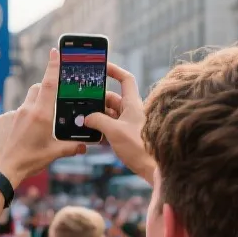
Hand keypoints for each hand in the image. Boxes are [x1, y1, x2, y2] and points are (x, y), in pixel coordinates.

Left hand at [0, 49, 85, 187]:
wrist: (0, 169)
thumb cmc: (28, 161)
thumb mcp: (53, 154)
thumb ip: (70, 147)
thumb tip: (84, 145)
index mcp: (41, 114)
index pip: (49, 83)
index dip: (53, 66)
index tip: (55, 51)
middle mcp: (26, 110)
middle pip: (37, 90)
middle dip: (45, 91)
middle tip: (51, 105)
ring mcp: (12, 114)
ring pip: (26, 104)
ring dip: (33, 110)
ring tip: (34, 130)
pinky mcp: (0, 120)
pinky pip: (12, 115)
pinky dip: (18, 122)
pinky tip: (18, 138)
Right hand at [83, 63, 155, 181]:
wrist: (155, 169)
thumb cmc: (140, 148)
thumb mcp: (114, 132)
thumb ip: (98, 121)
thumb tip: (87, 118)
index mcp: (133, 104)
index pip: (125, 79)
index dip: (114, 70)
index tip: (102, 67)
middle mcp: (133, 111)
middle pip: (113, 98)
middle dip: (97, 101)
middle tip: (82, 103)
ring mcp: (130, 123)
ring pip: (111, 114)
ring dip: (98, 117)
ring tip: (84, 121)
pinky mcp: (128, 136)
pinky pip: (112, 127)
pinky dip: (102, 129)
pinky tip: (92, 135)